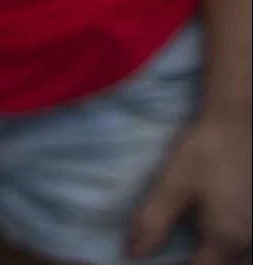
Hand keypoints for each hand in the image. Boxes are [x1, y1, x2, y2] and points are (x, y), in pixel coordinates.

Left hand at [133, 110, 251, 264]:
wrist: (239, 123)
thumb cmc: (206, 152)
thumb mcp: (172, 185)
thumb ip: (152, 222)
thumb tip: (133, 253)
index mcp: (226, 238)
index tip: (155, 259)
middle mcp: (249, 241)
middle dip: (197, 261)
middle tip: (168, 249)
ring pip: (235, 257)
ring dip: (212, 254)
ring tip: (186, 243)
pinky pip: (241, 243)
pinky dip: (224, 245)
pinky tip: (207, 230)